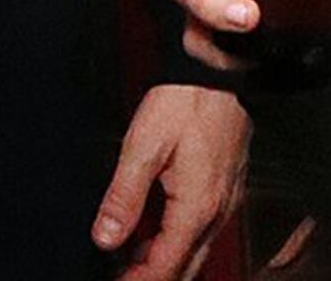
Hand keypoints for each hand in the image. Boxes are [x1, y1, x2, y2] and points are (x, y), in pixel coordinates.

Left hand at [92, 84, 247, 280]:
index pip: (166, 266)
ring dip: (163, 261)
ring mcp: (224, 199)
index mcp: (197, 207)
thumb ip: (124, 197)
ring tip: (128, 264)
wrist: (218, 71)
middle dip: (152, 278)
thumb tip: (106, 237)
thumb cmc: (186, 101)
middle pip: (185, 266)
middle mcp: (217, 210)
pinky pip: (201, 229)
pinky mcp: (224, 187)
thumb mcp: (143, 147)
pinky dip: (175, 241)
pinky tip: (152, 235)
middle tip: (121, 280)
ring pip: (194, 250)